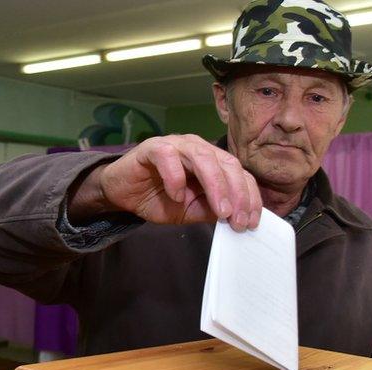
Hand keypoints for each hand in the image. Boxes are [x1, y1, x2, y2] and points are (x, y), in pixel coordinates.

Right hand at [69, 135, 260, 231]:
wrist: (122, 194)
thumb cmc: (157, 199)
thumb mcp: (191, 211)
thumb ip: (212, 210)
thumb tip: (238, 217)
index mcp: (212, 162)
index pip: (239, 174)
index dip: (248, 197)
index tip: (250, 222)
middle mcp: (198, 148)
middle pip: (227, 164)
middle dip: (237, 194)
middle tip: (237, 219)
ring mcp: (176, 145)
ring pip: (203, 157)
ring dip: (216, 186)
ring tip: (220, 210)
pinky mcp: (152, 147)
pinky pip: (169, 156)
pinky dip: (176, 178)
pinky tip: (176, 196)